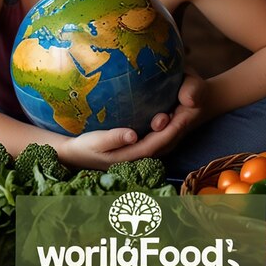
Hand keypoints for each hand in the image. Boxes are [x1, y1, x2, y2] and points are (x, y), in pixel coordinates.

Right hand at [58, 71, 206, 168]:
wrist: (75, 155)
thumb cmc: (83, 147)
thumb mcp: (94, 142)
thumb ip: (113, 138)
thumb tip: (133, 135)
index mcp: (131, 157)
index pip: (157, 143)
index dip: (170, 131)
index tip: (180, 116)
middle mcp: (139, 158)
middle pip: (165, 143)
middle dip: (179, 126)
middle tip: (190, 107)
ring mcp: (139, 154)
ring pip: (164, 141)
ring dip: (175, 126)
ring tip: (185, 107)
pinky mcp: (137, 148)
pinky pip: (157, 138)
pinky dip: (166, 127)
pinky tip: (169, 113)